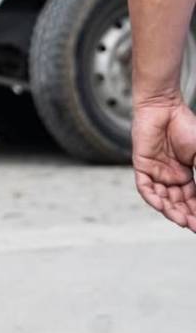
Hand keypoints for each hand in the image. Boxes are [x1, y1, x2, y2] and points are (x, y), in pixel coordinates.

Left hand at [132, 95, 195, 230]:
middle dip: (187, 216)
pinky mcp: (142, 166)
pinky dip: (154, 199)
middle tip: (194, 226)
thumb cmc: (185, 125)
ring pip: (163, 199)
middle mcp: (170, 177)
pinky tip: (163, 207)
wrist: (165, 106)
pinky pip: (145, 188)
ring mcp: (156, 172)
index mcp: (185, 175)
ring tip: (182, 220)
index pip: (193, 200)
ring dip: (172, 211)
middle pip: (179, 203)